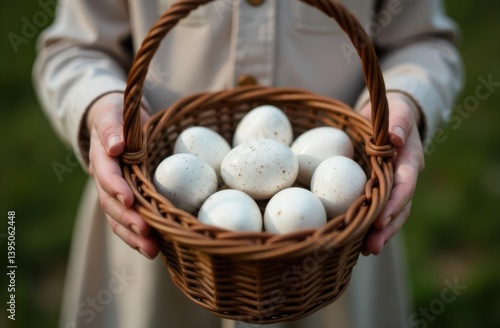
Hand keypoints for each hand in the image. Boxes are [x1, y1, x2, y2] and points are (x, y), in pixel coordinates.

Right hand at [87, 92, 158, 258]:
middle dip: (127, 219)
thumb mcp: (113, 114)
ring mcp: (113, 192)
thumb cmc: (117, 115)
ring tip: (151, 251)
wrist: (117, 127)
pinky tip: (155, 249)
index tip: (129, 198)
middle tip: (145, 231)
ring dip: (133, 236)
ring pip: (118, 218)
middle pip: (110, 203)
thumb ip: (112, 128)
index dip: (115, 187)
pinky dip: (139, 236)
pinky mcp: (126, 201)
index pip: (106, 174)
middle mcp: (104, 178)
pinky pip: (129, 221)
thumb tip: (115, 146)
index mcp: (101, 157)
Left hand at [358, 92, 424, 255]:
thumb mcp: (397, 113)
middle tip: (372, 246)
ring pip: (389, 214)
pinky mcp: (378, 190)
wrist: (389, 119)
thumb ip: (398, 123)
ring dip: (379, 233)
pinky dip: (368, 225)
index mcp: (409, 162)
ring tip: (365, 251)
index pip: (405, 186)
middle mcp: (403, 178)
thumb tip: (394, 138)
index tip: (380, 219)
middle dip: (387, 228)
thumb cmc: (393, 113)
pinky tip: (355, 240)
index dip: (394, 204)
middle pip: (399, 208)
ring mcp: (392, 186)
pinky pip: (376, 209)